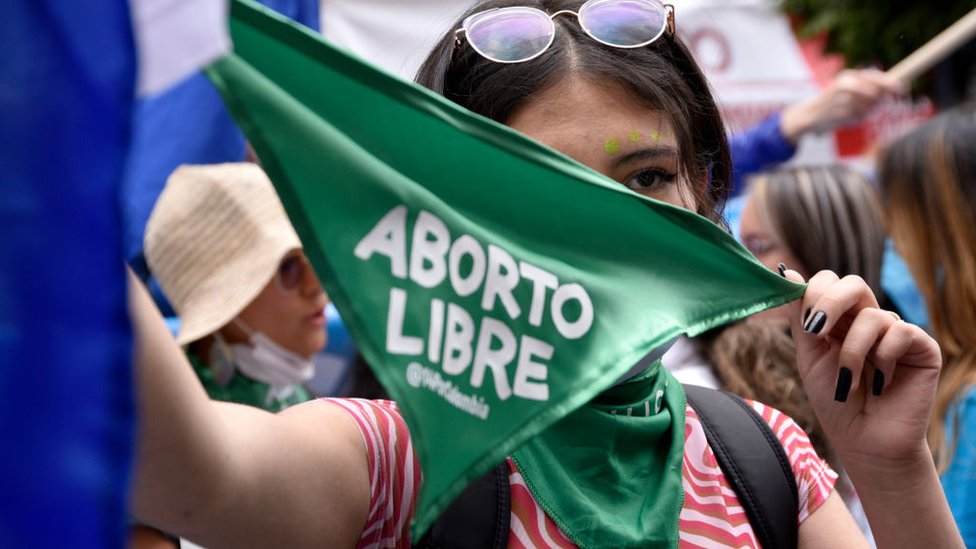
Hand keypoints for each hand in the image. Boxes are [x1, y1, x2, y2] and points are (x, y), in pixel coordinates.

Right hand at [780, 68, 903, 143]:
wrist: (809, 114)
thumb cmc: (833, 102)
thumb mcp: (847, 89)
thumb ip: (867, 88)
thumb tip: (892, 90)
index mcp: (848, 76)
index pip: (874, 77)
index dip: (890, 83)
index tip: (903, 88)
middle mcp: (846, 84)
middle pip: (875, 93)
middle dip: (877, 100)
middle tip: (871, 104)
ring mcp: (843, 98)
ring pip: (869, 107)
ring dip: (864, 111)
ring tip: (850, 111)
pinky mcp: (841, 112)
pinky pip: (860, 116)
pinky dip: (856, 118)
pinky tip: (845, 117)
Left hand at [784, 269, 941, 466]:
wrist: (864, 442)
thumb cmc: (835, 402)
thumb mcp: (809, 357)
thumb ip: (801, 317)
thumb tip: (787, 272)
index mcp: (839, 320)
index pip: (828, 282)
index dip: (813, 293)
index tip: (804, 322)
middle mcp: (868, 320)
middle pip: (853, 284)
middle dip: (829, 302)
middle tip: (816, 330)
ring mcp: (896, 332)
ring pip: (871, 316)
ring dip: (853, 351)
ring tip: (851, 381)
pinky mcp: (922, 347)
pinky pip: (900, 331)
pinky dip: (884, 358)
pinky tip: (881, 383)